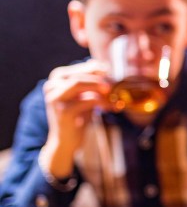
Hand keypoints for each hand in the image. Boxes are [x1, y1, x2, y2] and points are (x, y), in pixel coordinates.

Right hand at [41, 61, 111, 177]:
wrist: (67, 141)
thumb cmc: (78, 116)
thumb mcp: (85, 95)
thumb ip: (91, 81)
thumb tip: (104, 66)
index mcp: (56, 79)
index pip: (80, 68)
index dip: (98, 69)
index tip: (112, 74)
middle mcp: (51, 86)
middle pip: (79, 75)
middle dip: (100, 79)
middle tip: (115, 86)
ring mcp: (55, 99)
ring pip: (77, 83)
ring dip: (99, 87)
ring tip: (112, 95)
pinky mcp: (63, 111)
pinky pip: (86, 100)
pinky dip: (102, 101)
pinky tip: (111, 107)